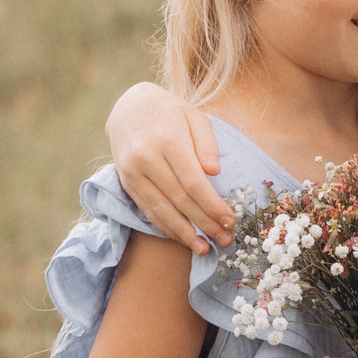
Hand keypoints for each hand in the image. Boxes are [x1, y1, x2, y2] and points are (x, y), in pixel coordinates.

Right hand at [108, 82, 234, 252]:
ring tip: (204, 249)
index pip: (193, 182)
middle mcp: (146, 159)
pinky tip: (182, 238)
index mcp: (168, 140)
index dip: (212, 205)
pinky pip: (148, 210)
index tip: (230, 220)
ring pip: (161, 210)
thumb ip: (207, 143)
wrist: (128, 108)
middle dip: (204, 223)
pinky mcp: (126, 183)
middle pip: (179, 199)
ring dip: (184, 234)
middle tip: (225, 240)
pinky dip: (165, 227)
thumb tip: (215, 172)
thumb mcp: (194, 116)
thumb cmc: (170, 112)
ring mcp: (133, 173)